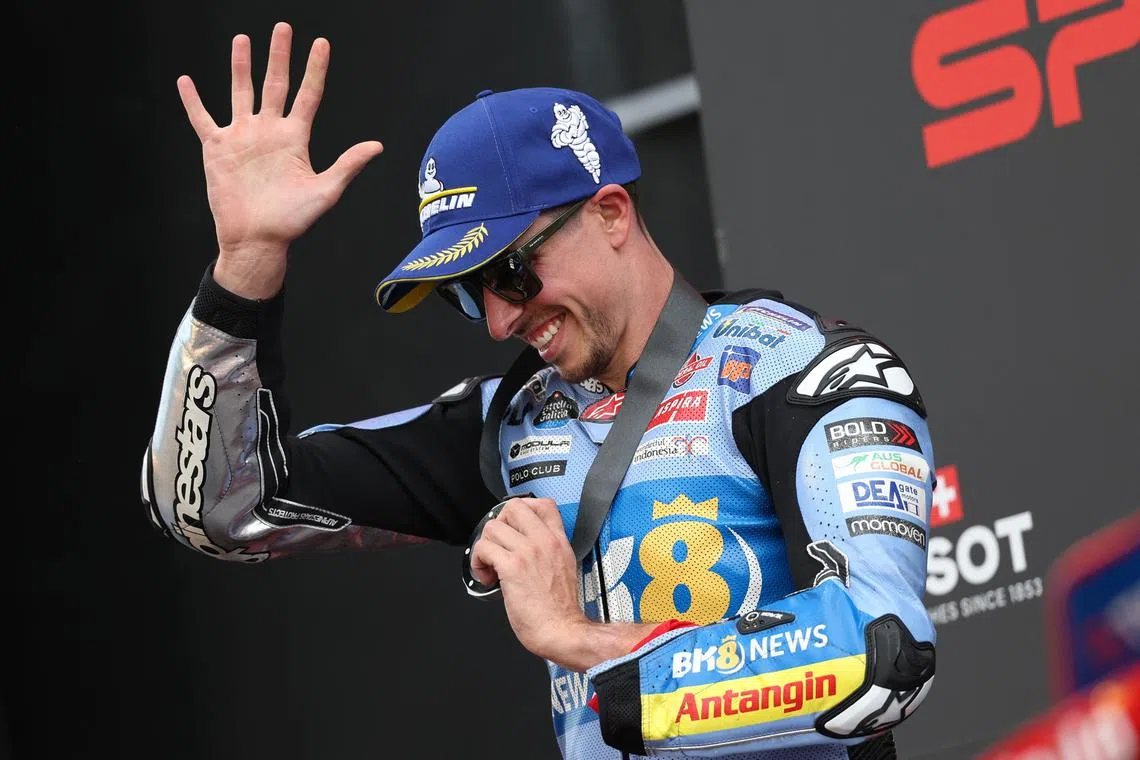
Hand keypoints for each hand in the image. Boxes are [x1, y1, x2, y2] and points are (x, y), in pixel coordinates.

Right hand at [177, 22, 383, 296]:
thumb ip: (348, 165)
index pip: (308, 94)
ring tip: (242, 39)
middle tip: (283, 28)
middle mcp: (269, 131)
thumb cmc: (292, 221)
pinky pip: (202, 119)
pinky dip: (192, 101)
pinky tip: (185, 81)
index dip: (315, 69)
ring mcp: (242, 137)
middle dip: (279, 56)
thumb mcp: (325, 191)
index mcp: (295, 138)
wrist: (257, 239)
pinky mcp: (217, 148)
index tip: (322, 43)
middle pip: (275, 84)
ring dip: (240, 66)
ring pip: (240, 92)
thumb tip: (377, 146)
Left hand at [469, 498, 587, 662]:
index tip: (515, 527)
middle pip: (514, 506)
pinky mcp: (512, 567)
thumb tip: (528, 546)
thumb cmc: (561, 609)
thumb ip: (550, 551)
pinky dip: (478, 562)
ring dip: (485, 546)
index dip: (524, 510)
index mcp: (558, 541)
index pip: (544, 504)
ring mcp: (528, 552)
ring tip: (491, 564)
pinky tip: (487, 576)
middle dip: (500, 523)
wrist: (562, 630)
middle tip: (500, 544)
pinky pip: (483, 548)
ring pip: (493, 527)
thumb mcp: (565, 568)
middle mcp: (544, 542)